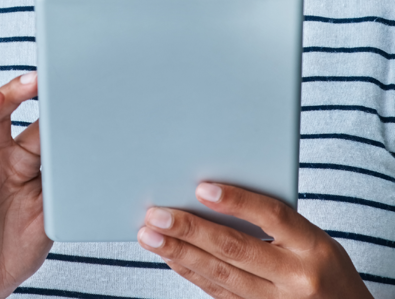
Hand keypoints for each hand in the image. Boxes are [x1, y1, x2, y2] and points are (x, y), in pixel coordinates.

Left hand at [137, 181, 371, 297]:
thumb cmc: (325, 266)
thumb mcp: (315, 238)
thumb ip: (276, 220)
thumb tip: (216, 195)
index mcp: (315, 248)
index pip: (273, 217)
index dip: (238, 201)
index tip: (202, 188)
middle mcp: (296, 279)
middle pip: (236, 249)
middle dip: (191, 230)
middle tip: (157, 214)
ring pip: (220, 276)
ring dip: (180, 254)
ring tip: (151, 235)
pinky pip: (219, 294)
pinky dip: (192, 274)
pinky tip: (172, 258)